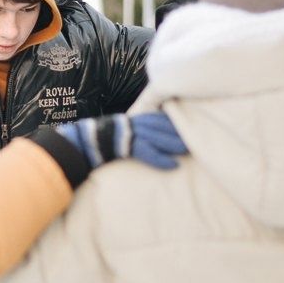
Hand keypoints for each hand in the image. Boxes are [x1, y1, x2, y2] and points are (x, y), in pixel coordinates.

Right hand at [56, 110, 187, 171]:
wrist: (85, 142)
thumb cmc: (104, 137)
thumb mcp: (123, 128)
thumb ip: (138, 127)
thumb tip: (152, 133)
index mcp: (136, 117)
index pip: (160, 116)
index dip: (175, 121)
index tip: (190, 124)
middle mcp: (135, 123)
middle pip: (163, 126)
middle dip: (180, 132)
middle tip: (198, 138)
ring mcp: (131, 134)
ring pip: (159, 137)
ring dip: (175, 144)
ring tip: (190, 150)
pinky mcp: (128, 147)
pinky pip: (148, 153)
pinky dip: (161, 160)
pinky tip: (173, 166)